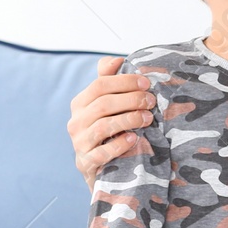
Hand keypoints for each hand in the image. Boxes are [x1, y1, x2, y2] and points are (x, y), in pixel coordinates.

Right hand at [68, 56, 154, 189]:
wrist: (104, 169)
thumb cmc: (110, 131)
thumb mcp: (109, 106)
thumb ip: (110, 82)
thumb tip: (117, 59)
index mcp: (81, 103)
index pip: (100, 84)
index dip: (125, 81)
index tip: (147, 83)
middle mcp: (76, 122)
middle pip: (103, 104)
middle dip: (131, 99)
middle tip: (152, 101)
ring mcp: (79, 143)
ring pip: (103, 126)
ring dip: (129, 119)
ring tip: (148, 118)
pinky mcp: (86, 163)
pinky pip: (102, 153)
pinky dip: (119, 144)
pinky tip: (134, 139)